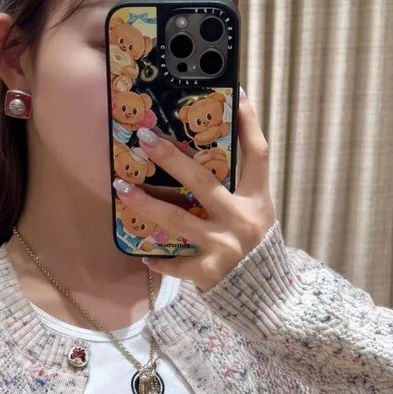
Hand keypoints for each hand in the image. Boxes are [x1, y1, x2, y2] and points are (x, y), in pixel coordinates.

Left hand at [113, 93, 275, 290]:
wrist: (270, 298)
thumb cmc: (258, 250)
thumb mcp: (258, 215)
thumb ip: (239, 190)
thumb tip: (214, 155)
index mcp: (259, 201)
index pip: (257, 155)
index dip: (248, 124)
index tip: (234, 95)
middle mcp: (242, 220)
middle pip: (204, 182)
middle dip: (172, 158)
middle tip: (144, 139)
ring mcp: (225, 247)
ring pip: (179, 220)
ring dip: (147, 203)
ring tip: (122, 187)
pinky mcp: (209, 273)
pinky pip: (176, 265)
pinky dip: (159, 261)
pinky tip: (142, 254)